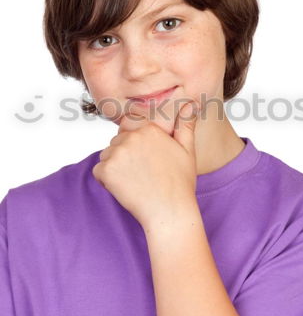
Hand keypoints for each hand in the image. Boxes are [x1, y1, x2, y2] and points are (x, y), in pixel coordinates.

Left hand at [92, 101, 199, 228]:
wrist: (169, 211)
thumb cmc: (180, 183)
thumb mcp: (188, 150)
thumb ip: (185, 125)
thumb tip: (190, 104)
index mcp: (149, 129)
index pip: (129, 127)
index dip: (134, 144)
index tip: (145, 160)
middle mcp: (131, 137)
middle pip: (117, 142)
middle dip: (124, 156)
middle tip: (143, 174)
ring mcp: (118, 153)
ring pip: (107, 156)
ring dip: (115, 168)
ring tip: (135, 181)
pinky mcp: (107, 170)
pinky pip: (99, 171)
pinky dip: (107, 181)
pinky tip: (125, 189)